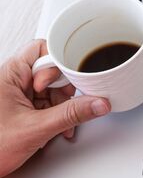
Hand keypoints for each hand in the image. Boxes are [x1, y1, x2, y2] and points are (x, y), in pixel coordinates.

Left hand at [0, 40, 110, 177]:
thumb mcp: (36, 128)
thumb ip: (71, 114)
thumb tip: (97, 103)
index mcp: (11, 74)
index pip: (43, 49)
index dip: (60, 64)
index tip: (73, 80)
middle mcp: (14, 80)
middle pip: (52, 70)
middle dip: (65, 90)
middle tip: (65, 104)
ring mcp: (19, 94)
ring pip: (53, 89)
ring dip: (63, 106)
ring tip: (59, 123)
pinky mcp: (23, 107)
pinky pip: (48, 103)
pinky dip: (57, 115)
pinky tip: (57, 127)